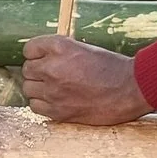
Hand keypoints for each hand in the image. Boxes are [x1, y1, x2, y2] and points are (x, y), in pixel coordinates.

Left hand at [20, 35, 152, 123]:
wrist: (130, 89)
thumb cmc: (112, 68)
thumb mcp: (85, 49)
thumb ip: (61, 52)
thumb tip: (43, 57)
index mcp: (60, 47)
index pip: (29, 49)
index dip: (36, 54)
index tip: (43, 58)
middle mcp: (52, 67)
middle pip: (27, 70)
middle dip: (37, 72)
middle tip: (52, 75)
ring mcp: (53, 91)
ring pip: (28, 88)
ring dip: (38, 88)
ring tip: (54, 89)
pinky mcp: (58, 111)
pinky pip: (35, 106)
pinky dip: (42, 104)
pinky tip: (56, 101)